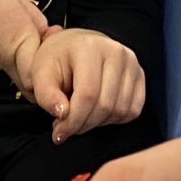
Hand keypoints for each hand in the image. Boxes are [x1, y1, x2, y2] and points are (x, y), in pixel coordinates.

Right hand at [0, 0, 46, 81]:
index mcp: (18, 37)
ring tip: (17, 28)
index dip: (51, 51)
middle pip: (32, 70)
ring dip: (21, 53)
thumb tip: (45, 30)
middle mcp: (2, 57)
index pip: (45, 60)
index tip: (54, 38)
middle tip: (43, 39)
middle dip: (40, 60)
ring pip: (15, 64)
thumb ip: (32, 15)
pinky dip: (3, 48)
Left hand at [23, 28, 143, 139]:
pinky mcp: (140, 76)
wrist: (74, 47)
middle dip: (83, 124)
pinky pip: (132, 110)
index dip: (73, 120)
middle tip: (66, 127)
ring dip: (97, 123)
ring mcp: (132, 64)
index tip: (59, 133)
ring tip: (79, 116)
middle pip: (105, 105)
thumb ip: (46, 95)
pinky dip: (113, 119)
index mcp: (90, 47)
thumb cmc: (56, 60)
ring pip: (120, 111)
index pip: (88, 94)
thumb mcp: (40, 73)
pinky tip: (96, 112)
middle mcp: (116, 52)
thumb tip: (62, 113)